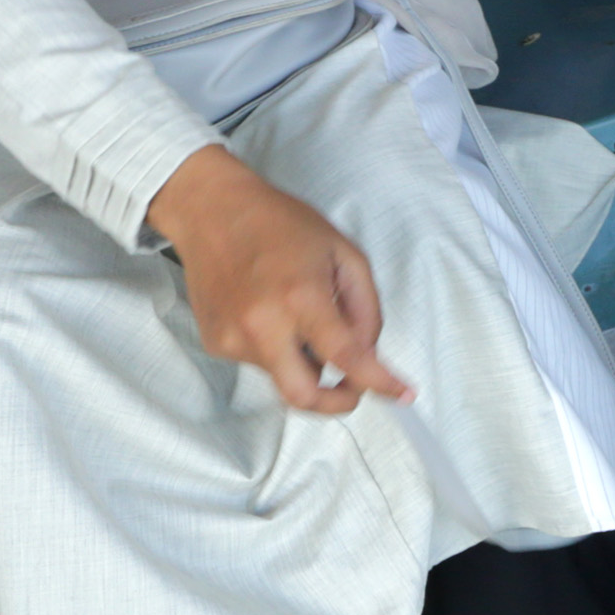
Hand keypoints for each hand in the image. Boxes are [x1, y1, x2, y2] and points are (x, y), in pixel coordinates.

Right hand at [145, 145, 408, 415]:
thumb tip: (368, 352)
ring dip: (305, 358)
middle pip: (304, 396)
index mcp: (300, 297)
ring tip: (298, 309)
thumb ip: (365, 307)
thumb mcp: (343, 252)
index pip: (346, 357)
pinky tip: (270, 309)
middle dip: (337, 402)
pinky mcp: (215, 343)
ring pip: (284, 374)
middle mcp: (261, 326)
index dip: (379, 382)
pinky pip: (261, 361)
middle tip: (356, 388)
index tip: (403, 395)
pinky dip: (278, 347)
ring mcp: (233, 338)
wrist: (212, 212)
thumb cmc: (281, 224)